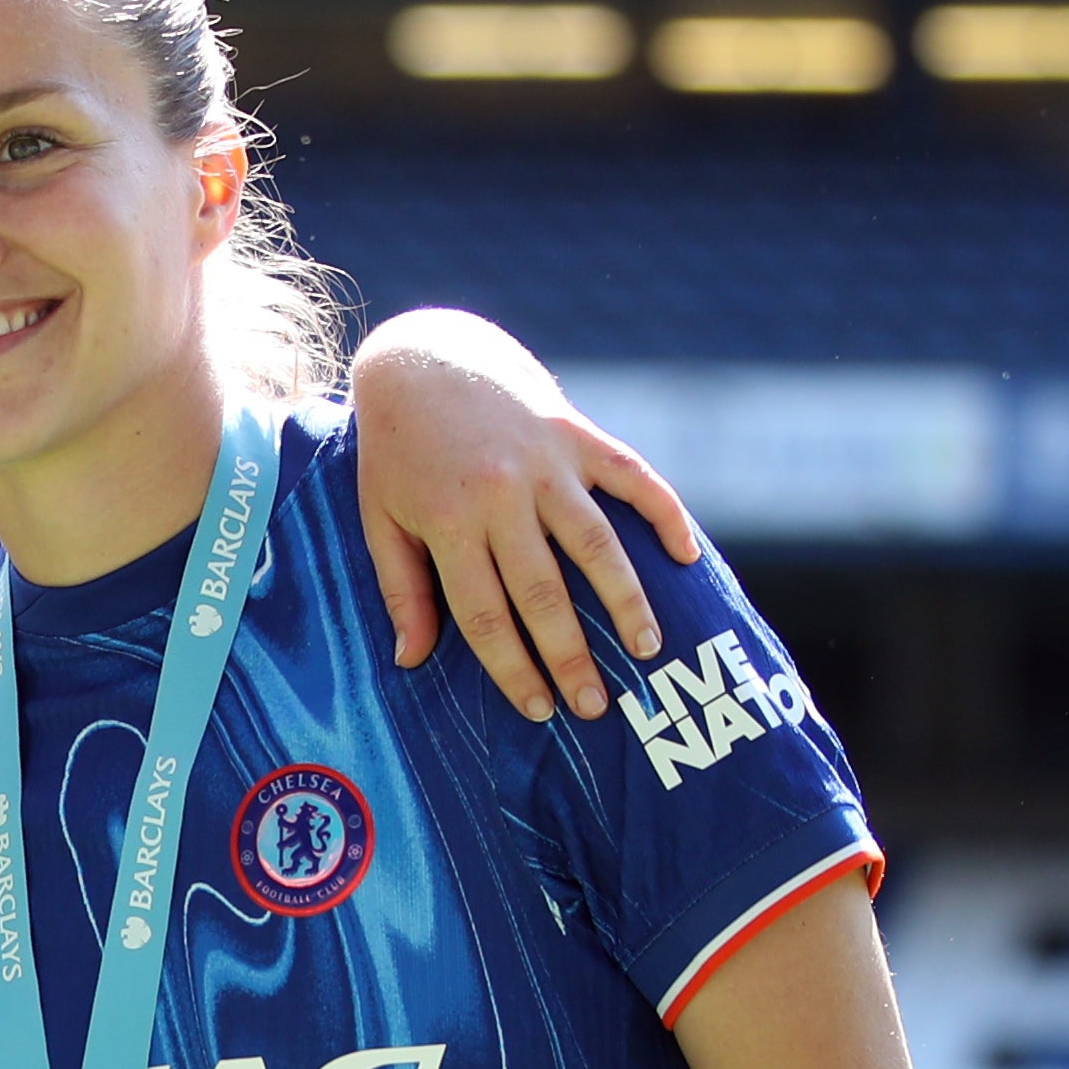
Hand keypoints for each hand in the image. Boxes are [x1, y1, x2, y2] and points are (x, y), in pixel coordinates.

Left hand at [344, 319, 707, 721]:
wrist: (424, 358)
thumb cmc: (398, 450)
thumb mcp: (380, 518)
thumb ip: (401, 589)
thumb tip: (411, 661)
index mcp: (450, 521)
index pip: (485, 614)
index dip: (513, 668)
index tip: (539, 709)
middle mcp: (502, 494)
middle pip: (544, 591)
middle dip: (571, 654)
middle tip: (597, 704)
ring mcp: (546, 461)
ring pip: (597, 543)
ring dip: (627, 600)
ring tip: (649, 648)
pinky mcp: (577, 432)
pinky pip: (633, 476)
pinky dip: (664, 515)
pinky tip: (687, 558)